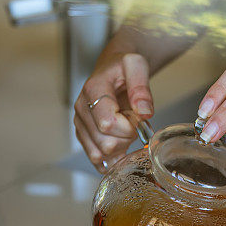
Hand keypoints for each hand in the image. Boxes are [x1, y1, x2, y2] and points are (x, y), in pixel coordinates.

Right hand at [74, 51, 153, 171]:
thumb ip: (141, 87)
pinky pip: (94, 158)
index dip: (128, 128)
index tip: (137, 118)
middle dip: (126, 139)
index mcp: (93, 90)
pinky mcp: (83, 135)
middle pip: (105, 143)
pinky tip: (122, 152)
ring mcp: (80, 124)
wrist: (112, 69)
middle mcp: (81, 108)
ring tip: (126, 133)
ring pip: (99, 155)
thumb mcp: (136, 66)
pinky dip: (111, 159)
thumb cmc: (123, 68)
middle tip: (133, 124)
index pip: (107, 124)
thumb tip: (144, 112)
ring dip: (119, 150)